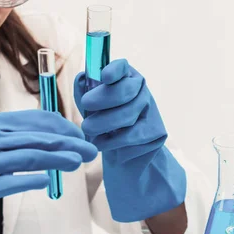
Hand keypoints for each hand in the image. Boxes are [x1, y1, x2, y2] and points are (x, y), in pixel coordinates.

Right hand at [0, 110, 97, 233]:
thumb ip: (22, 139)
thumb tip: (59, 137)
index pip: (37, 121)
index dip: (64, 129)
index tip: (82, 139)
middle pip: (38, 139)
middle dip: (68, 144)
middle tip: (91, 151)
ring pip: (27, 157)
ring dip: (55, 159)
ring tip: (77, 163)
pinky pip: (8, 182)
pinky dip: (29, 181)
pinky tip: (47, 182)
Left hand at [73, 59, 185, 222]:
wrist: (133, 164)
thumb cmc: (109, 132)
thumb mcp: (97, 112)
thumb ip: (88, 94)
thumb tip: (79, 80)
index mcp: (130, 82)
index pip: (123, 69)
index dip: (112, 70)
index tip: (100, 75)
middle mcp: (144, 95)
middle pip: (121, 93)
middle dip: (98, 104)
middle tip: (85, 115)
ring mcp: (152, 116)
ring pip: (124, 117)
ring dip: (101, 127)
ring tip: (91, 134)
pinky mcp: (154, 138)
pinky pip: (128, 139)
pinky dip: (111, 144)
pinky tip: (106, 148)